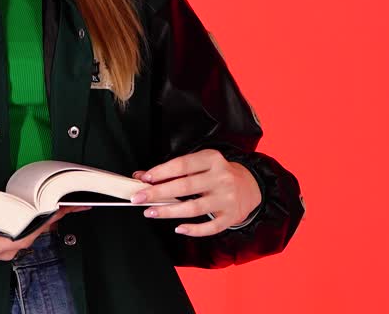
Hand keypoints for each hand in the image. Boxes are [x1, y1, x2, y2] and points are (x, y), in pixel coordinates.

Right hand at [0, 205, 90, 267]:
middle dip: (53, 218)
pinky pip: (30, 231)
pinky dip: (42, 220)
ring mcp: (9, 246)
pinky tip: (52, 211)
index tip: (52, 212)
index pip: (23, 236)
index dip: (39, 224)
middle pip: (35, 232)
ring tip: (68, 204)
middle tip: (71, 204)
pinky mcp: (9, 241)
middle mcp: (6, 248)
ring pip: (35, 232)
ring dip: (50, 219)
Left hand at [130, 148, 261, 235]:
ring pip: (194, 208)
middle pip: (185, 187)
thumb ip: (172, 170)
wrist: (250, 186)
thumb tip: (141, 176)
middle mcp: (221, 177)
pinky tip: (178, 228)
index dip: (161, 172)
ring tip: (150, 212)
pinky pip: (210, 227)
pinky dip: (193, 229)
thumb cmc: (217, 174)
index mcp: (212, 159)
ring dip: (169, 211)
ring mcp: (227, 198)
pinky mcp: (230, 216)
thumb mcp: (199, 164)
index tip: (144, 179)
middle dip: (158, 193)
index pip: (182, 165)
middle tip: (138, 198)